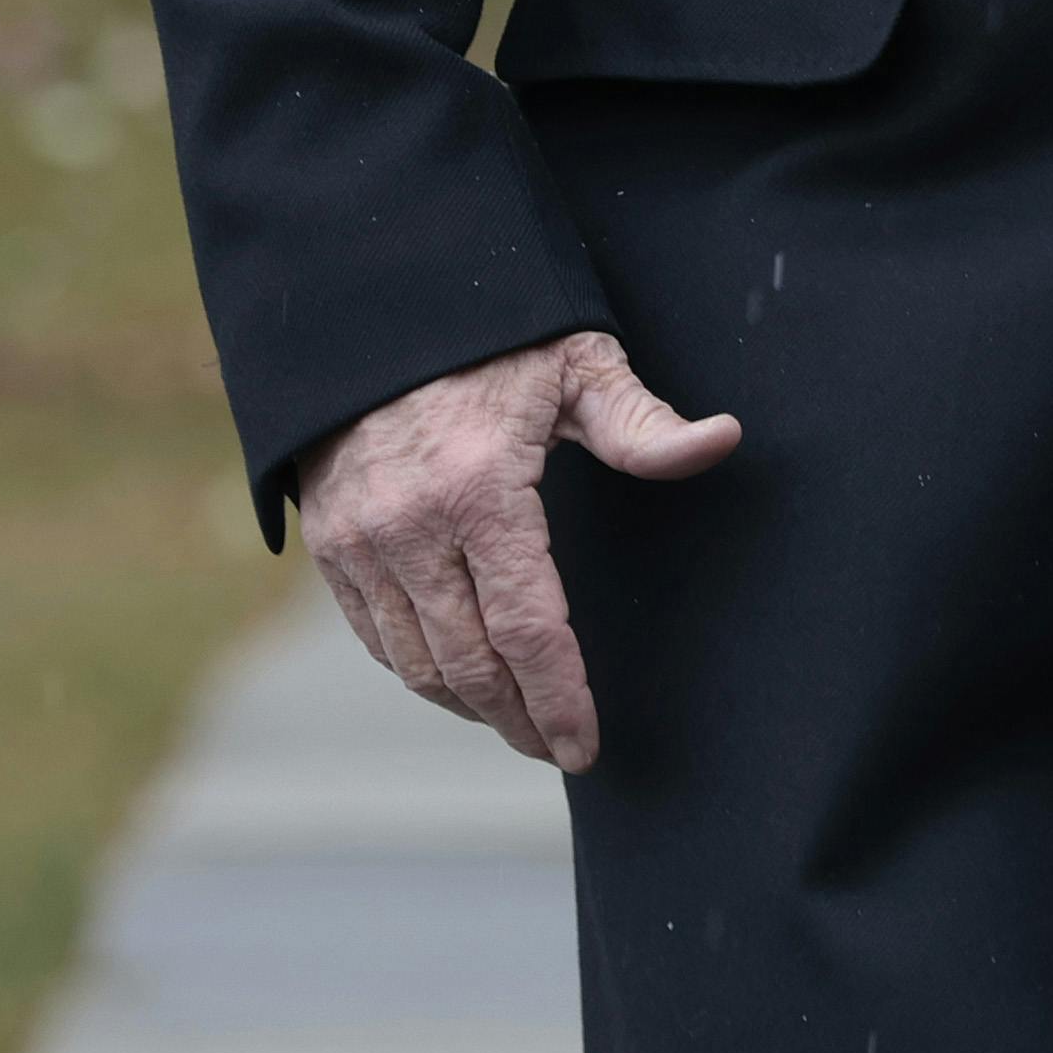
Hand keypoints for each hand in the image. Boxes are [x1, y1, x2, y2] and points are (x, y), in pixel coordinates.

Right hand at [296, 329, 740, 769]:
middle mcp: (411, 528)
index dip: (560, 698)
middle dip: (520, 721)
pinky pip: (373, 634)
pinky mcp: (329, 542)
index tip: (586, 746)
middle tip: (558, 748)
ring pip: (416, 662)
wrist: (373, 303)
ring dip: (469, 706)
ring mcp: (361, 540)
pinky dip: (416, 671)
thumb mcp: (575, 363)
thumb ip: (642, 423)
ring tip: (516, 723)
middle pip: (470, 664)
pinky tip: (457, 679)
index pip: (527, 630)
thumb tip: (722, 439)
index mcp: (480, 492)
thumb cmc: (491, 333)